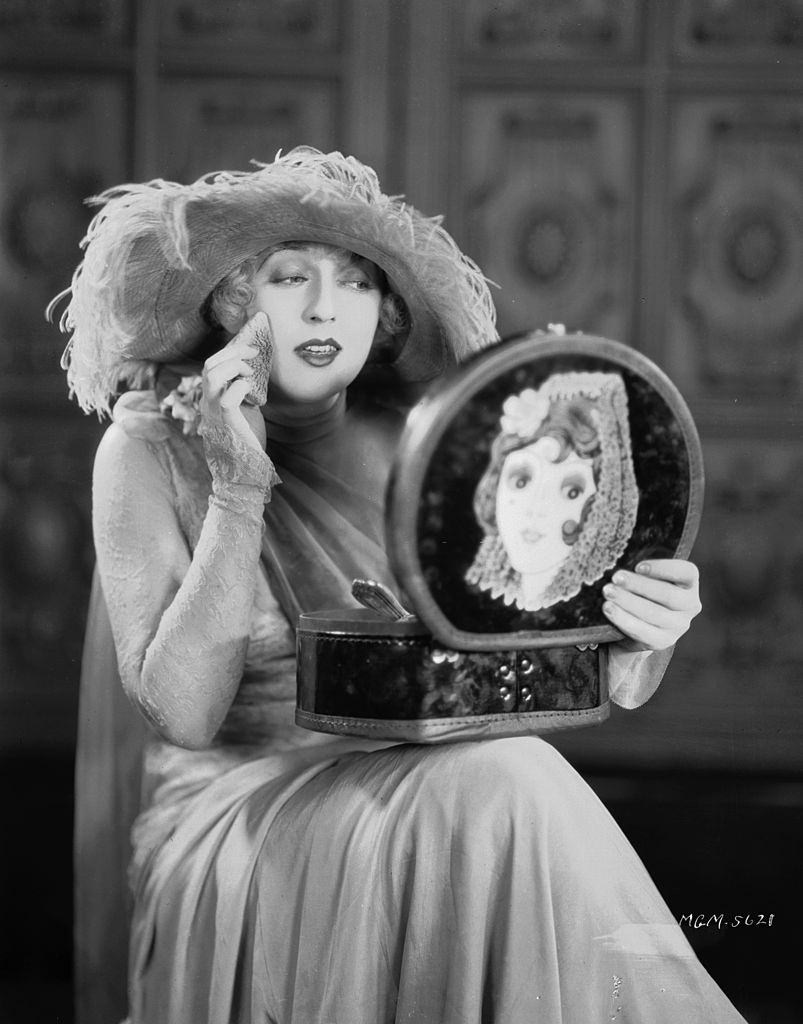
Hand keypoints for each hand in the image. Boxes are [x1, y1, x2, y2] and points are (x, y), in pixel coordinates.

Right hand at [200, 312, 268, 453]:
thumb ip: (243, 392)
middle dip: (232, 352)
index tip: (249, 348)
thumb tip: (253, 372)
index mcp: (211, 399)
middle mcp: (208, 404)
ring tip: (250, 372)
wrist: (245, 471)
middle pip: (209, 366)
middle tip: (253, 353)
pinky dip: (241, 388)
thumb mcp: (244, 408)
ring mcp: (215, 413)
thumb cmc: (246, 440)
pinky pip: (228, 399)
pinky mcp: (227, 424)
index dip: (228, 352)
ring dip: (234, 367)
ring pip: (213, 376)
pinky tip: (251, 392)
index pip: (211, 366)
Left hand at [602, 559, 701, 651]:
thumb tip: (618, 558)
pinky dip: (624, 619)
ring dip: (628, 602)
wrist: (640, 624)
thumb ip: (641, 570)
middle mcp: (690, 605)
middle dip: (638, 585)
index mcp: (689, 583)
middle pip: (667, 594)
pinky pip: (643, 632)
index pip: (686, 572)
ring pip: (655, 614)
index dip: (663, 568)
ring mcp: (679, 625)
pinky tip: (609, 609)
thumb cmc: (643, 591)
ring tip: (608, 592)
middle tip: (615, 577)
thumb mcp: (648, 577)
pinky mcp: (664, 641)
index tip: (638, 566)